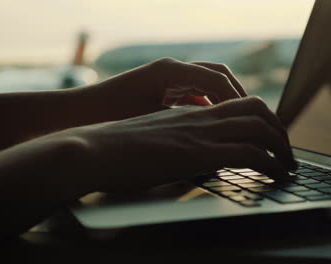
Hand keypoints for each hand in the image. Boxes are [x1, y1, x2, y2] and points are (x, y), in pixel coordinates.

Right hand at [69, 96, 296, 193]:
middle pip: (258, 109)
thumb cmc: (118, 151)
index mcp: (191, 113)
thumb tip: (203, 160)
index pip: (240, 105)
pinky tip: (276, 177)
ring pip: (260, 127)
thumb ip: (183, 145)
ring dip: (282, 148)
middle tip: (287, 153)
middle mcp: (200, 118)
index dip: (263, 119)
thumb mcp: (157, 141)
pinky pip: (249, 153)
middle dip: (280, 131)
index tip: (271, 140)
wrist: (93, 150)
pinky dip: (271, 165)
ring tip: (289, 167)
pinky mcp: (197, 153)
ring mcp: (200, 133)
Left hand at [81, 57, 247, 120]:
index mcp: (170, 71)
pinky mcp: (164, 88)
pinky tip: (213, 125)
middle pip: (217, 74)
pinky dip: (208, 105)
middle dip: (236, 95)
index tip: (251, 119)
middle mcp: (171, 69)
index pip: (216, 78)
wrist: (79, 114)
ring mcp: (168, 77)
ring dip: (224, 100)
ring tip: (237, 123)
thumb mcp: (152, 122)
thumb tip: (217, 132)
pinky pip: (195, 92)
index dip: (236, 98)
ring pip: (208, 83)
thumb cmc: (111, 117)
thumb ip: (187, 122)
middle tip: (252, 119)